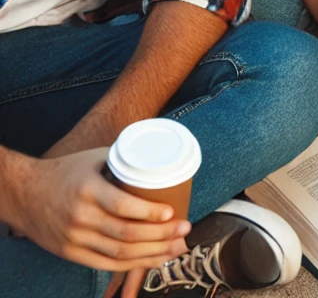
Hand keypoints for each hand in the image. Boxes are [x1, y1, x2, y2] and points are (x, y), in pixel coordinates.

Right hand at [4, 149, 189, 272]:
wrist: (26, 194)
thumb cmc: (67, 171)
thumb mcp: (95, 158)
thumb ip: (124, 161)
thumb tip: (161, 160)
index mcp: (88, 190)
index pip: (122, 206)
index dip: (149, 213)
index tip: (171, 213)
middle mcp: (80, 218)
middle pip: (125, 234)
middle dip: (160, 236)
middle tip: (184, 230)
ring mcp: (74, 239)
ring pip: (118, 253)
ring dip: (152, 254)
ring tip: (176, 248)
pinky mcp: (71, 253)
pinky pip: (105, 264)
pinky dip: (131, 265)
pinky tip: (152, 261)